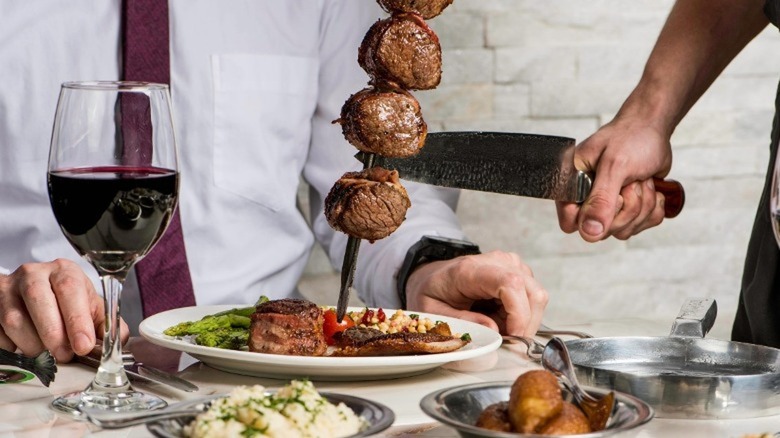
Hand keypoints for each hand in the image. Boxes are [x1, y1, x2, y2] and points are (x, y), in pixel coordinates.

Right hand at [0, 259, 128, 362]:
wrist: (32, 294)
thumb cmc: (66, 303)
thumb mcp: (90, 307)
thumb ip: (107, 325)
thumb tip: (117, 345)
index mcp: (64, 271)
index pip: (70, 289)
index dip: (77, 320)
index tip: (83, 346)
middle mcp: (33, 274)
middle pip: (39, 300)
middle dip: (53, 334)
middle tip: (64, 356)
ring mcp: (7, 288)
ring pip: (14, 319)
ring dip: (32, 344)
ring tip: (46, 355)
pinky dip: (11, 347)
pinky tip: (24, 349)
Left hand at [404, 251, 547, 335]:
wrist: (433, 275)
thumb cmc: (433, 292)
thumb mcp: (434, 313)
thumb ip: (462, 322)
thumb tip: (494, 332)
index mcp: (471, 270)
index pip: (510, 283)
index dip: (519, 314)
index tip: (513, 336)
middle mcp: (497, 261)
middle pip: (532, 293)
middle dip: (525, 324)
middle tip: (503, 339)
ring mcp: (511, 264)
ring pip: (537, 298)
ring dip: (523, 321)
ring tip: (498, 327)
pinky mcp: (518, 272)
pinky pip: (533, 299)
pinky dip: (522, 315)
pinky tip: (502, 318)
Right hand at [556, 114, 671, 240]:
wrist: (652, 128)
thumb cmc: (629, 137)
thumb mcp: (614, 166)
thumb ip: (600, 200)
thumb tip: (590, 233)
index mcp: (572, 186)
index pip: (570, 223)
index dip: (592, 217)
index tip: (612, 196)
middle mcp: (587, 200)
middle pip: (603, 231)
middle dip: (627, 207)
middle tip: (631, 181)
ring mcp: (608, 207)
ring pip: (624, 230)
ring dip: (643, 205)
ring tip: (641, 180)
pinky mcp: (628, 210)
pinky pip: (642, 226)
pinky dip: (654, 208)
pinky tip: (650, 188)